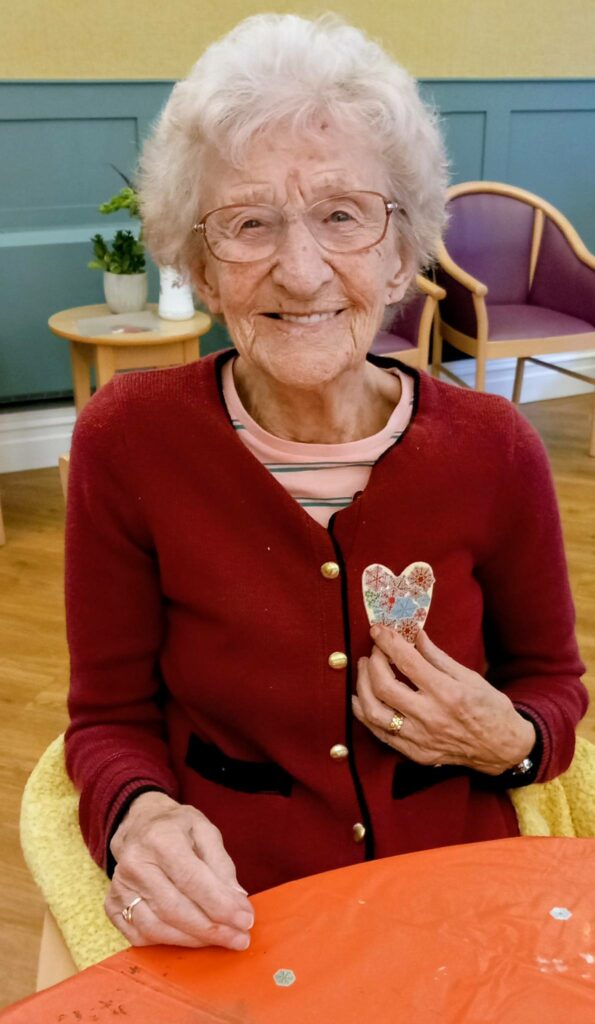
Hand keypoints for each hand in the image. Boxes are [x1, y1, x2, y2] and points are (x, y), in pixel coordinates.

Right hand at [105, 792, 253, 949]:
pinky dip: (170, 942)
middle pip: (175, 909)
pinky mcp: (112, 906)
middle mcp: (135, 863)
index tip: (245, 921)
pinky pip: (142, 936)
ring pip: (158, 928)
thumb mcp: (205, 830)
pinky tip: (193, 937)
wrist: (137, 824)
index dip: (220, 905)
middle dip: (212, 929)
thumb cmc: (176, 827)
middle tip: (240, 938)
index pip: (192, 880)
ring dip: (194, 940)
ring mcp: (120, 887)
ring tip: (222, 940)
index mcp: (160, 838)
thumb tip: (236, 901)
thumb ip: (222, 865)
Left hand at [352, 626, 535, 774]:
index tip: (378, 630)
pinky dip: (365, 713)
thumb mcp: (470, 676)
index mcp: (447, 693)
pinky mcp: (415, 753)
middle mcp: (430, 717)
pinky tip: (361, 698)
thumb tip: (415, 635)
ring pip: (374, 712)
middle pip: (384, 686)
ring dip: (362, 686)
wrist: (502, 749)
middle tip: (374, 650)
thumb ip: (438, 657)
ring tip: (364, 670)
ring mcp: (420, 738)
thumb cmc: (489, 708)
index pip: (407, 663)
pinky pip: (379, 733)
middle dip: (373, 662)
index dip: (388, 643)